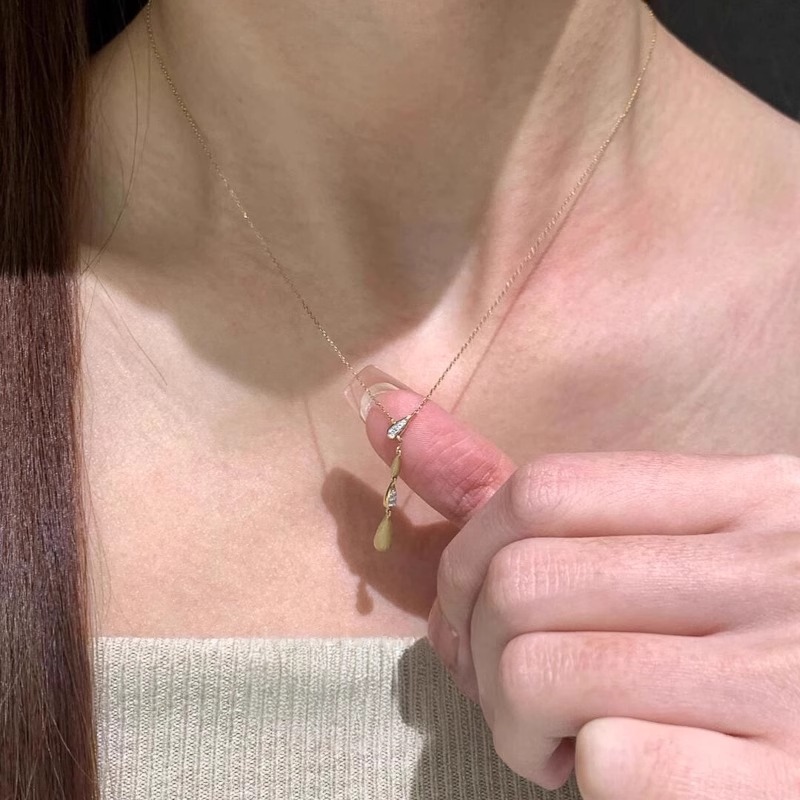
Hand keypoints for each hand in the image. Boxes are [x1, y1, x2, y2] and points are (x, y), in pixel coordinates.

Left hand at [363, 383, 799, 797]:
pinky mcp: (785, 780)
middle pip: (522, 581)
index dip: (467, 557)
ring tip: (558, 738)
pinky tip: (614, 774)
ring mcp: (786, 675)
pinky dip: (582, 777)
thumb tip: (385, 407)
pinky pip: (610, 758)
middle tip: (513, 694)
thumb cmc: (738, 643)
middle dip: (480, 651)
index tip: (466, 613)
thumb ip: (542, 502)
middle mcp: (777, 568)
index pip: (545, 491)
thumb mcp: (674, 551)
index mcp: (750, 498)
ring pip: (538, 670)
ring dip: (517, 722)